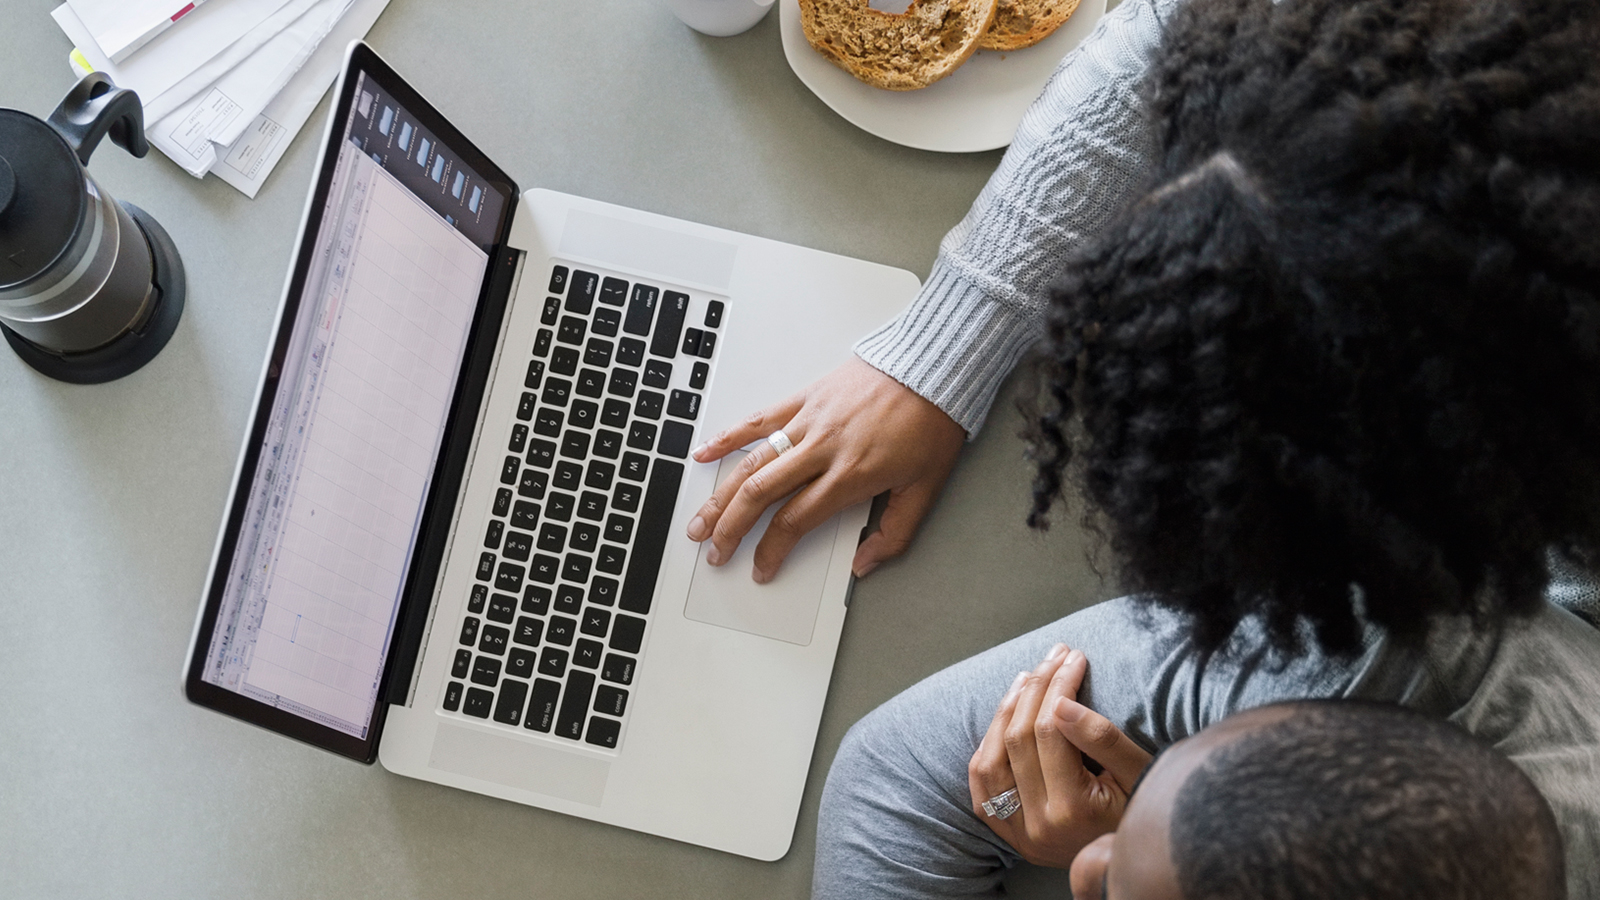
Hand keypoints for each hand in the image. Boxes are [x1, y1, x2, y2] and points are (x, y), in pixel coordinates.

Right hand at [685, 356, 965, 581]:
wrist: (934, 369)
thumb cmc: (932, 424)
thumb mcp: (925, 489)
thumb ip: (894, 534)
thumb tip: (864, 565)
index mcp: (850, 475)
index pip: (795, 521)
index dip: (771, 551)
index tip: (761, 569)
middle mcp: (822, 449)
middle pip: (760, 495)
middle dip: (731, 529)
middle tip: (715, 552)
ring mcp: (809, 421)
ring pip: (752, 463)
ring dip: (720, 495)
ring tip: (699, 521)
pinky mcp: (805, 398)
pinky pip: (759, 419)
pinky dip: (728, 437)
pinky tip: (704, 454)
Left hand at [966, 644, 1153, 867]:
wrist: (1131, 858)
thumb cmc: (1145, 811)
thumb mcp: (1140, 774)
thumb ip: (1104, 740)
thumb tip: (1062, 702)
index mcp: (1072, 811)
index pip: (1051, 730)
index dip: (1059, 685)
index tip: (1075, 658)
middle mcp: (1037, 825)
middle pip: (1019, 738)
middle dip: (1035, 688)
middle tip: (1054, 656)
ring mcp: (1017, 832)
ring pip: (991, 758)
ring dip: (1006, 710)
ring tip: (1027, 677)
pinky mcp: (1008, 833)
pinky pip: (981, 783)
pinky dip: (988, 745)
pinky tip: (1006, 716)